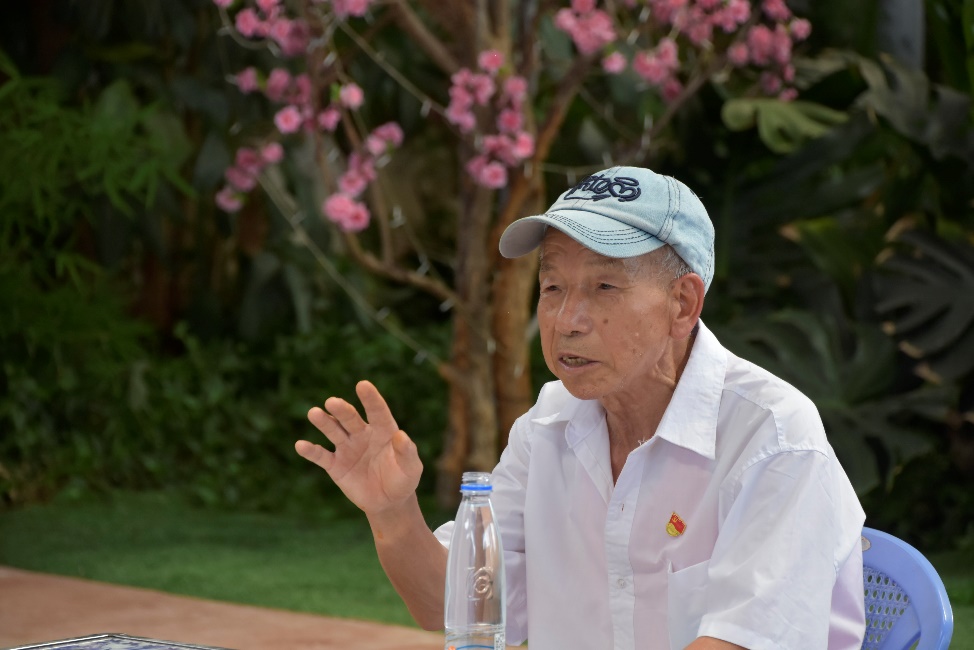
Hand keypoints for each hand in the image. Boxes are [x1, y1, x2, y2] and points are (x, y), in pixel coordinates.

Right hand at [297, 380, 422, 516]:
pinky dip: (311, 451)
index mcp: (383, 430)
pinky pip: (321, 456)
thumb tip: (401, 435)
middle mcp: (363, 434)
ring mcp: (347, 448)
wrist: (388, 501)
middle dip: (342, 410)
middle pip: (351, 418)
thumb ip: (407, 452)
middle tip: (332, 402)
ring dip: (324, 422)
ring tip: (314, 413)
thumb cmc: (403, 479)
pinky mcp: (335, 465)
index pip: (377, 411)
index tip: (362, 385)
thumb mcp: (411, 468)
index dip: (371, 399)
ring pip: (334, 431)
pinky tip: (301, 445)